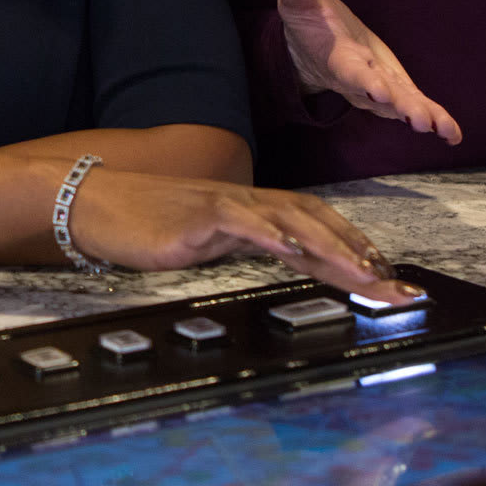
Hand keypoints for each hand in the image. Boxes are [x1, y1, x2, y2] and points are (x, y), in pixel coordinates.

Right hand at [67, 167, 419, 305]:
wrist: (93, 204)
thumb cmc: (145, 225)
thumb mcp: (206, 239)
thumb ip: (245, 246)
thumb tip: (285, 262)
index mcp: (251, 207)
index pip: (315, 221)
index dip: (354, 244)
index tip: (386, 274)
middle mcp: (245, 201)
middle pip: (315, 219)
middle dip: (358, 251)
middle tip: (392, 283)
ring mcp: (222, 206)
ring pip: (288, 218)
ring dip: (329, 244)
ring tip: (362, 270)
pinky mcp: (196, 217)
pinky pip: (239, 222)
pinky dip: (267, 233)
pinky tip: (290, 249)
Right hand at [278, 0, 461, 143]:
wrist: (309, 51)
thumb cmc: (307, 23)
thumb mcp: (297, 4)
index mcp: (337, 59)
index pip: (350, 71)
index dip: (363, 81)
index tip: (378, 89)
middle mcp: (358, 80)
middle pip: (380, 96)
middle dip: (400, 107)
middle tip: (420, 121)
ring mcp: (378, 87)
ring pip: (400, 104)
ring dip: (420, 115)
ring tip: (443, 129)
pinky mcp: (395, 87)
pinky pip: (413, 104)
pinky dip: (434, 119)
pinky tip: (453, 133)